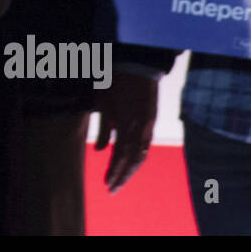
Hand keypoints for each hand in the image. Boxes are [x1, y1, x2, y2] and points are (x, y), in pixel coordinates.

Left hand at [93, 69, 156, 191]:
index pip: (121, 155)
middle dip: (123, 176)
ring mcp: (149, 124)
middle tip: (112, 189)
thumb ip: (104, 127)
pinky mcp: (152, 119)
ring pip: (142, 153)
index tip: (107, 184)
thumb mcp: (104, 101)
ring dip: (131, 169)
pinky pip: (146, 144)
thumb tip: (99, 151)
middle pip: (134, 159)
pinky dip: (138, 156)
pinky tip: (131, 163)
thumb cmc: (116, 79)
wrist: (138, 62)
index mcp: (127, 123)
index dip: (114, 171)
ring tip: (120, 180)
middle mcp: (141, 127)